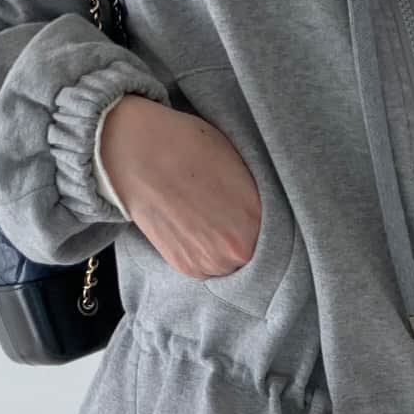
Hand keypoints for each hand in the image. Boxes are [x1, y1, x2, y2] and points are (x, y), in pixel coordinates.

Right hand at [99, 95, 261, 278]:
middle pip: (253, 254)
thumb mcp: (241, 164)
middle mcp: (235, 251)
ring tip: (208, 219)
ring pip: (229, 263)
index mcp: (256, 222)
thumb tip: (266, 214)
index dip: (264, 223)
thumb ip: (256, 199)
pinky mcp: (185, 267)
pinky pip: (206, 266)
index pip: (276, 234)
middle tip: (227, 214)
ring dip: (223, 248)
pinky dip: (202, 251)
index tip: (254, 213)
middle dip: (244, 238)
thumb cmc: (189, 147)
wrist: (137, 152)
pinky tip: (193, 225)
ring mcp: (208, 262)